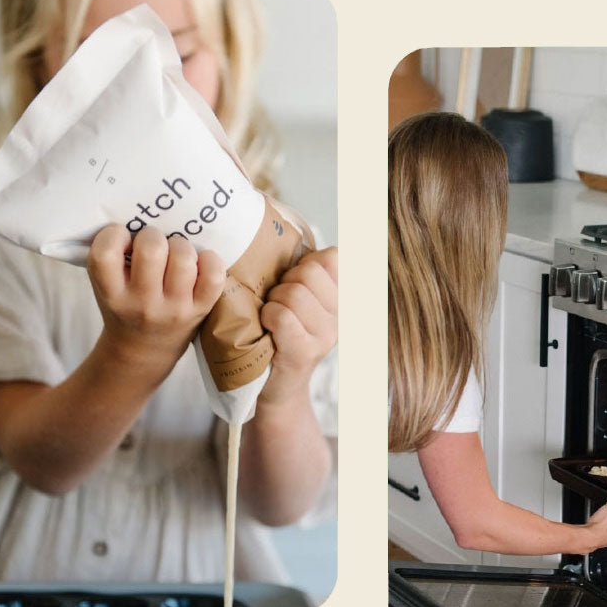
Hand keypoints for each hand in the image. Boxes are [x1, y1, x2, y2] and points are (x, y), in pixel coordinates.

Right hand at [88, 225, 224, 372]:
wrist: (143, 350)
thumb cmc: (125, 306)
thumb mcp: (106, 286)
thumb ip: (112, 257)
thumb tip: (137, 210)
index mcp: (112, 295)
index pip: (105, 253)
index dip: (114, 235)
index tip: (122, 239)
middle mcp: (142, 305)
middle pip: (152, 249)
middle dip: (153, 236)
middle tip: (153, 246)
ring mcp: (174, 310)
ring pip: (183, 258)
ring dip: (180, 246)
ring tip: (174, 254)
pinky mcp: (200, 311)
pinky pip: (214, 276)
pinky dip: (210, 261)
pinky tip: (199, 262)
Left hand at [258, 247, 337, 405]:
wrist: (273, 388)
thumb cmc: (277, 334)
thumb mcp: (295, 299)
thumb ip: (303, 270)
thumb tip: (283, 218)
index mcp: (340, 298)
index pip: (333, 257)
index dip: (306, 263)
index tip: (296, 282)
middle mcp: (339, 316)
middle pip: (308, 272)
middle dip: (285, 282)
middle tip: (277, 302)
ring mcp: (325, 336)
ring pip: (293, 294)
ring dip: (273, 302)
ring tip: (271, 317)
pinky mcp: (305, 352)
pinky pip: (282, 316)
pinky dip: (268, 317)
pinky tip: (267, 329)